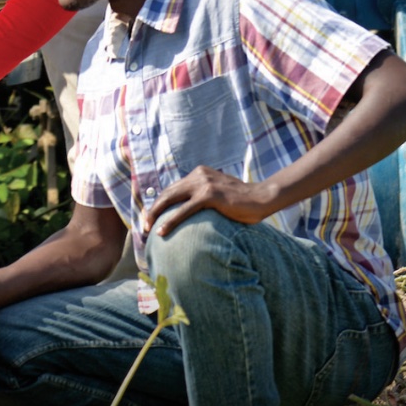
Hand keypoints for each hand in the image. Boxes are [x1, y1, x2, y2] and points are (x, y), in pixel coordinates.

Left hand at [142, 166, 281, 236]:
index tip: (149, 218)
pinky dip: (171, 222)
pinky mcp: (209, 195)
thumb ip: (202, 197)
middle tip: (143, 225)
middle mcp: (198, 175)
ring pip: (171, 200)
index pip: (172, 189)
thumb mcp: (217, 194)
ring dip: (156, 215)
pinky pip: (184, 210)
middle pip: (167, 193)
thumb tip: (188, 211)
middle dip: (152, 210)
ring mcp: (204, 184)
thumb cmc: (241, 202)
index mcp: (198, 173)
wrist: (262, 198)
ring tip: (147, 229)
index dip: (159, 203)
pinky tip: (162, 232)